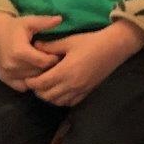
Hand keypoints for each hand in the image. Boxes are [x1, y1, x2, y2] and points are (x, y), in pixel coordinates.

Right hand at [0, 12, 62, 90]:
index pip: (44, 62)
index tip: (58, 54)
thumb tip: (60, 19)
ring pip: (32, 80)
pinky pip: (22, 86)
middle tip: (54, 61)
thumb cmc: (15, 27)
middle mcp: (11, 65)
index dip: (54, 58)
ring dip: (40, 74)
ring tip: (44, 65)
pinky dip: (30, 82)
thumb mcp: (29, 21)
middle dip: (48, 67)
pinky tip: (33, 71)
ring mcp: (7, 74)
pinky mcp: (4, 79)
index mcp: (19, 51)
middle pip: (39, 72)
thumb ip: (44, 22)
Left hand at [25, 20, 143, 106]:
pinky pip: (70, 102)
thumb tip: (35, 47)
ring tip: (47, 86)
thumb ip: (51, 46)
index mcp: (65, 71)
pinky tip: (61, 90)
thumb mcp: (70, 41)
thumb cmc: (91, 41)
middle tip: (36, 81)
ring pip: (57, 102)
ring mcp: (80, 89)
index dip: (31, 82)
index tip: (28, 77)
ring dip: (49, 96)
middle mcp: (71, 84)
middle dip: (38, 90)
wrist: (115, 47)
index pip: (41, 84)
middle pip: (46, 96)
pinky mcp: (87, 91)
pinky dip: (61, 100)